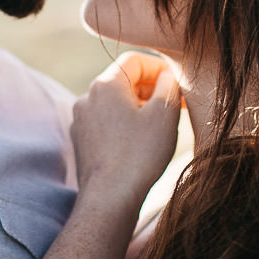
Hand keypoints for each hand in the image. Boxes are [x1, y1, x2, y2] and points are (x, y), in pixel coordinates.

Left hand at [71, 53, 181, 208]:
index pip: (135, 60)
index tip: (177, 84)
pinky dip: (125, 125)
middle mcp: (88, 97)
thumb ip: (168, 85)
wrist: (110, 198)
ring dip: (139, 108)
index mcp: (106, 84)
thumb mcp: (165, 113)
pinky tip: (141, 143)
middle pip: (124, 81)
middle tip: (176, 105)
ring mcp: (81, 120)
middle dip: (151, 90)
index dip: (160, 67)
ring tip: (161, 125)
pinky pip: (107, 122)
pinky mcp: (82, 141)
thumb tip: (166, 76)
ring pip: (115, 103)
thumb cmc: (140, 155)